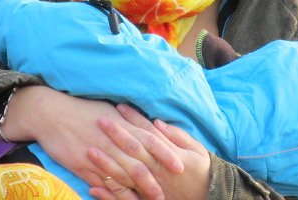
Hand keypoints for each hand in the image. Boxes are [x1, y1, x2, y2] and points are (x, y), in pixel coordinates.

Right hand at [0, 86, 182, 198]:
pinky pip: (100, 183)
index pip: (150, 141)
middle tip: (166, 194)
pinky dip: (111, 194)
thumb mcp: (110, 110)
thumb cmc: (83, 109)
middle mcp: (113, 141)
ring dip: (135, 193)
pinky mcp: (81, 165)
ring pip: (121, 178)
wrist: (51, 112)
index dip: (165, 154)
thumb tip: (150, 127)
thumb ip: (130, 122)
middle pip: (138, 164)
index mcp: (122, 125)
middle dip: (153, 181)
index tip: (180, 166)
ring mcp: (97, 154)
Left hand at [87, 104, 210, 199]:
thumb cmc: (202, 171)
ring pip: (124, 174)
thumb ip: (177, 136)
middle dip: (116, 134)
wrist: (208, 197)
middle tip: (100, 120)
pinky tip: (92, 186)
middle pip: (132, 150)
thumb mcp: (196, 150)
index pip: (147, 133)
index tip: (119, 106)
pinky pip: (123, 199)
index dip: (133, 119)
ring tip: (89, 150)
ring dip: (106, 162)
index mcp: (168, 155)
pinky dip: (108, 194)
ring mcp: (148, 186)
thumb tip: (157, 122)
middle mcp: (156, 170)